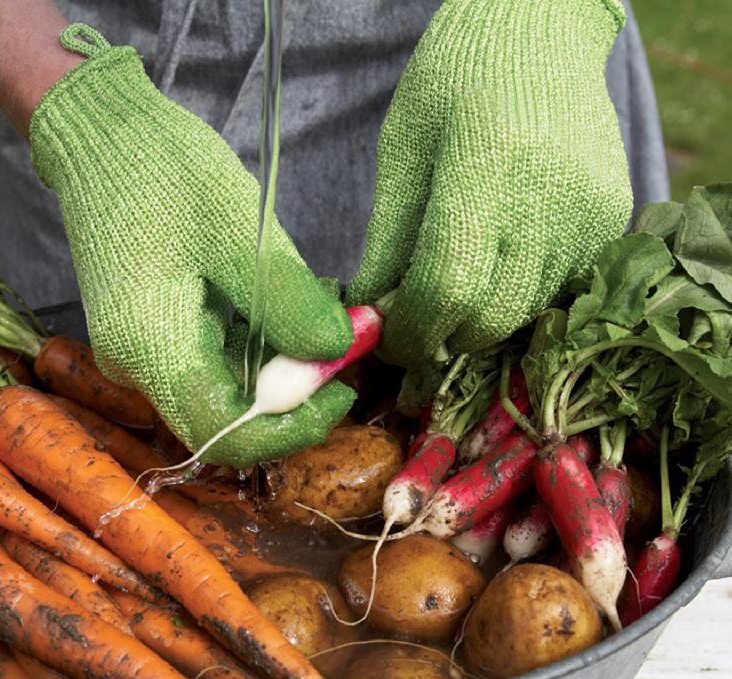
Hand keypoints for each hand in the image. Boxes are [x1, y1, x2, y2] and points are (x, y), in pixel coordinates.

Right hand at [30, 25, 353, 466]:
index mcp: (149, 348)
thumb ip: (288, 301)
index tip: (341, 390)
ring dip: (286, 359)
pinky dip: (264, 339)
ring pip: (231, 387)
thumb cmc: (161, 170)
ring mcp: (147, 351)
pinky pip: (219, 357)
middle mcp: (141, 366)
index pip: (226, 434)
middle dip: (299, 388)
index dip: (292, 428)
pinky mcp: (158, 332)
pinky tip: (294, 299)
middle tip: (346, 341)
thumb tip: (337, 352)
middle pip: (232, 416)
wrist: (102, 135)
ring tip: (326, 306)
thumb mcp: (238, 229)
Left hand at [346, 0, 632, 365]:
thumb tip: (370, 316)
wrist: (539, 32)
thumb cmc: (453, 83)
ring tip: (456, 290)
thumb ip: (387, 242)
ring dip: (481, 321)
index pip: (448, 289)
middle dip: (444, 337)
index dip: (412, 332)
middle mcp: (550, 199)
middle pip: (491, 318)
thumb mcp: (402, 154)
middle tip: (418, 322)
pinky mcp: (611, 220)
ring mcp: (590, 214)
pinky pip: (559, 292)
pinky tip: (499, 266)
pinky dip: (520, 299)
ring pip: (526, 314)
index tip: (389, 342)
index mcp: (486, 168)